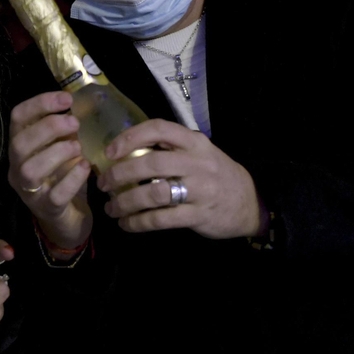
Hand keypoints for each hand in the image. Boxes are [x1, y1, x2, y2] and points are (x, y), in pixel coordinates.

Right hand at [7, 91, 92, 250]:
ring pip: (31, 169)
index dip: (40, 104)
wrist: (68, 220)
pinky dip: (72, 178)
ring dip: (57, 152)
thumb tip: (81, 106)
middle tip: (74, 122)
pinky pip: (55, 194)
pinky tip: (85, 167)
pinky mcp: (47, 209)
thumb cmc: (63, 178)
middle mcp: (17, 168)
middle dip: (48, 128)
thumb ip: (65, 130)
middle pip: (19, 143)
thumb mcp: (63, 149)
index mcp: (20, 147)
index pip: (17, 118)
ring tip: (78, 147)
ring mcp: (29, 191)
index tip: (67, 99)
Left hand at [99, 119, 260, 238]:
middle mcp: (197, 162)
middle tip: (104, 184)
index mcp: (194, 142)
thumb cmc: (215, 174)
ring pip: (153, 194)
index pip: (158, 129)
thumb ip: (171, 148)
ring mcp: (199, 190)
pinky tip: (127, 224)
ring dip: (125, 202)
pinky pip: (161, 219)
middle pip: (151, 163)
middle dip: (120, 174)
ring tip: (111, 208)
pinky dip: (138, 223)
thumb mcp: (200, 152)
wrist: (249, 202)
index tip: (110, 151)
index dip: (130, 137)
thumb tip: (127, 150)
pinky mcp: (198, 215)